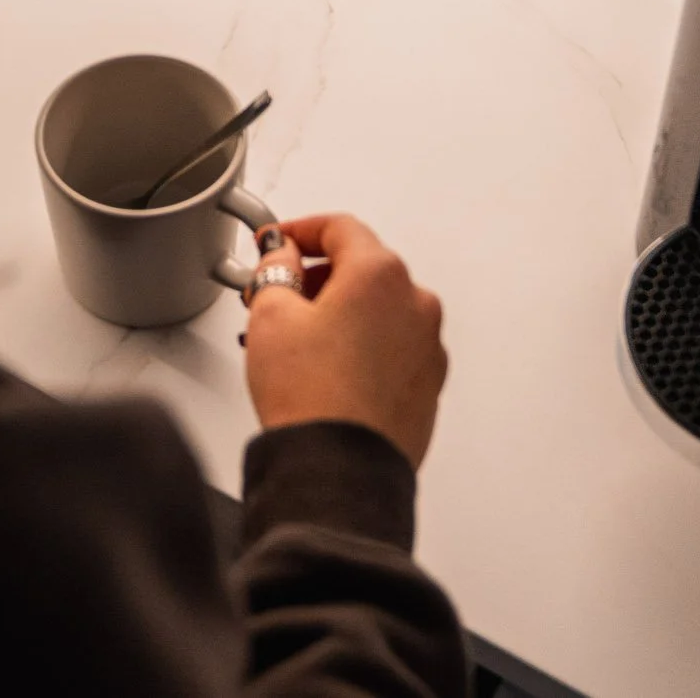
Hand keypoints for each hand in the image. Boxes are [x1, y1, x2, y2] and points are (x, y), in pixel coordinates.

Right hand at [241, 214, 447, 468]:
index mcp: (381, 274)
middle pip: (362, 268)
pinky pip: (391, 348)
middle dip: (316, 277)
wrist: (341, 471)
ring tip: (296, 341)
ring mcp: (427, 347)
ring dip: (339, 313)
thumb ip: (275, 268)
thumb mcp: (271, 314)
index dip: (300, 230)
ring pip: (378, 310)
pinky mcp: (427, 385)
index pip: (340, 228)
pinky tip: (326, 370)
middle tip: (278, 296)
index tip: (278, 242)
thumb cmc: (313, 398)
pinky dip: (361, 346)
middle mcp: (416, 304)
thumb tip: (281, 254)